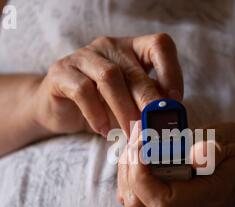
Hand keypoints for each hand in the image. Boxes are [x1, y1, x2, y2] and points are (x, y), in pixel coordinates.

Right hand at [29, 33, 182, 136]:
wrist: (59, 110)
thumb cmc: (102, 106)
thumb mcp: (131, 104)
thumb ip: (149, 105)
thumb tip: (172, 118)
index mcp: (132, 48)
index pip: (160, 45)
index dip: (171, 71)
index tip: (175, 100)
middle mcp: (109, 46)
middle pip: (134, 70)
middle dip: (148, 103)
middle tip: (155, 128)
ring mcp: (83, 56)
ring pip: (109, 77)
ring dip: (124, 109)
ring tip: (130, 133)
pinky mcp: (61, 72)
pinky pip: (83, 90)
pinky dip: (96, 113)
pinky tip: (103, 129)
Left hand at [117, 122, 234, 206]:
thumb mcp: (227, 144)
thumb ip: (212, 151)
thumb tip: (193, 157)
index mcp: (204, 201)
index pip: (162, 203)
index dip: (142, 175)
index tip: (140, 144)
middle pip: (139, 204)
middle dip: (130, 168)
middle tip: (137, 136)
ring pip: (132, 199)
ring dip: (127, 168)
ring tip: (137, 140)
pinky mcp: (164, 201)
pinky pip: (135, 193)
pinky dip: (130, 171)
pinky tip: (139, 151)